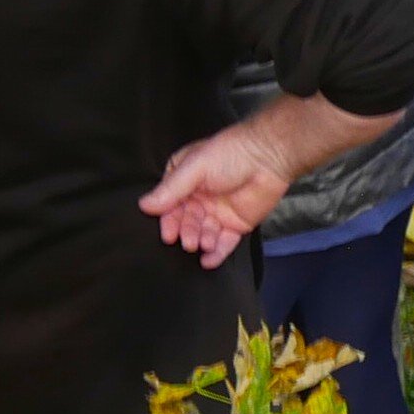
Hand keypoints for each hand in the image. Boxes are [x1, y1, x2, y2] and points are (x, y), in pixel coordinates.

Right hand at [142, 122, 293, 265]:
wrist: (268, 156)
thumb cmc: (231, 153)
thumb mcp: (195, 166)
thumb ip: (171, 188)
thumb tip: (145, 205)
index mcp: (185, 180)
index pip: (170, 205)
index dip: (169, 220)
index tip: (168, 234)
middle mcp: (199, 198)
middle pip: (186, 221)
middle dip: (186, 232)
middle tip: (187, 241)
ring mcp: (217, 212)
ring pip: (204, 233)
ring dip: (201, 241)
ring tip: (203, 244)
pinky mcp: (236, 224)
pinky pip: (223, 243)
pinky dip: (216, 253)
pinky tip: (209, 260)